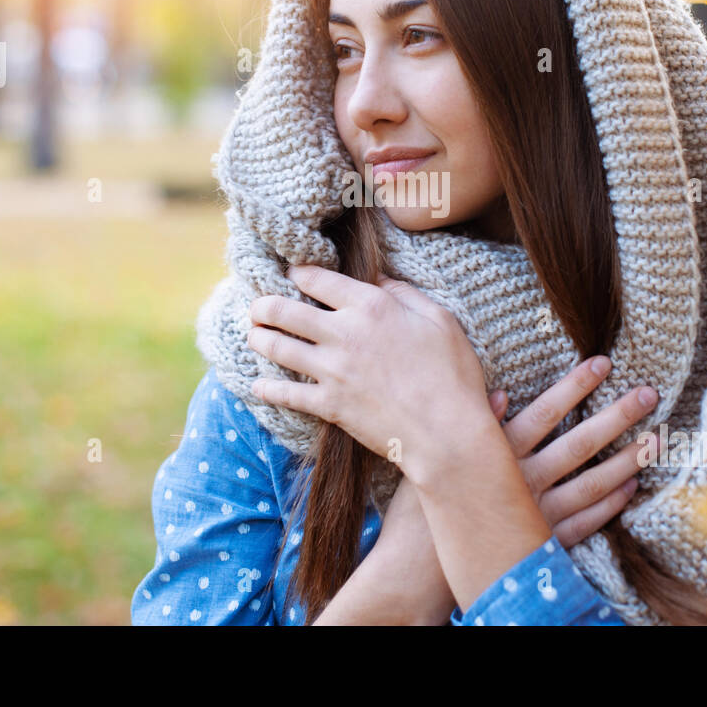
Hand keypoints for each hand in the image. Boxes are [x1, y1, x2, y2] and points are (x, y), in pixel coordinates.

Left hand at [246, 265, 490, 469]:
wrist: (446, 433)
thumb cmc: (452, 375)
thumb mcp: (440, 320)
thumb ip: (405, 294)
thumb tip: (380, 279)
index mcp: (371, 307)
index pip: (317, 279)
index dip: (298, 273)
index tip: (292, 274)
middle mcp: (343, 334)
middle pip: (284, 310)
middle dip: (264, 305)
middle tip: (258, 306)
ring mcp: (332, 371)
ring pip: (277, 347)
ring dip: (259, 338)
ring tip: (254, 335)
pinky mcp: (328, 405)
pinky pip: (285, 393)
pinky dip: (267, 387)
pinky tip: (258, 384)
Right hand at [367, 358, 660, 622]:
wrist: (419, 571)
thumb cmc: (421, 510)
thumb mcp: (434, 458)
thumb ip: (470, 427)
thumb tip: (498, 393)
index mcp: (496, 454)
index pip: (545, 411)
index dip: (575, 385)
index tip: (603, 362)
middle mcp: (522, 481)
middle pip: (579, 442)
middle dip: (617, 416)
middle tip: (648, 394)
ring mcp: (536, 514)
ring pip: (591, 482)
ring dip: (625, 460)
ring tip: (654, 439)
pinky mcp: (541, 543)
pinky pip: (584, 522)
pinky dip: (608, 504)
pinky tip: (628, 487)